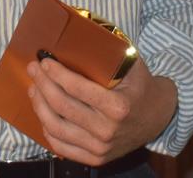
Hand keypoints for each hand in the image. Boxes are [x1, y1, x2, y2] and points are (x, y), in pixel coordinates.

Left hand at [27, 56, 175, 164]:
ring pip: (56, 127)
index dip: (56, 74)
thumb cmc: (141, 86)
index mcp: (118, 106)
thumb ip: (108, 53)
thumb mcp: (132, 65)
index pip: (77, 88)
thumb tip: (76, 34)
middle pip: (62, 106)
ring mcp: (100, 147)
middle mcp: (108, 130)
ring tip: (34, 88)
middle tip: (33, 69)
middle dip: (43, 84)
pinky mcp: (95, 159)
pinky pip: (61, 146)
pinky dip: (47, 128)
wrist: (158, 117)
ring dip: (39, 105)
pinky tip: (42, 112)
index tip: (45, 61)